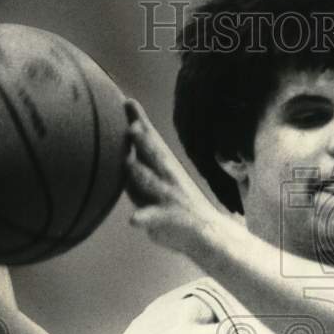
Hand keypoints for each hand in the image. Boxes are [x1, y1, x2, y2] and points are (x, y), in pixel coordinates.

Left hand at [123, 98, 223, 255]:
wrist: (208, 232)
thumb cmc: (175, 200)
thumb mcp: (158, 174)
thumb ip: (140, 153)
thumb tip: (125, 122)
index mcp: (163, 164)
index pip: (150, 140)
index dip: (139, 121)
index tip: (127, 102)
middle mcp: (167, 176)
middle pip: (154, 155)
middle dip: (144, 141)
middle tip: (132, 126)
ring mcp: (169, 196)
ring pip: (153, 184)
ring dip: (142, 175)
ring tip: (130, 165)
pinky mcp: (169, 218)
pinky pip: (154, 218)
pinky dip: (144, 218)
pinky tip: (133, 220)